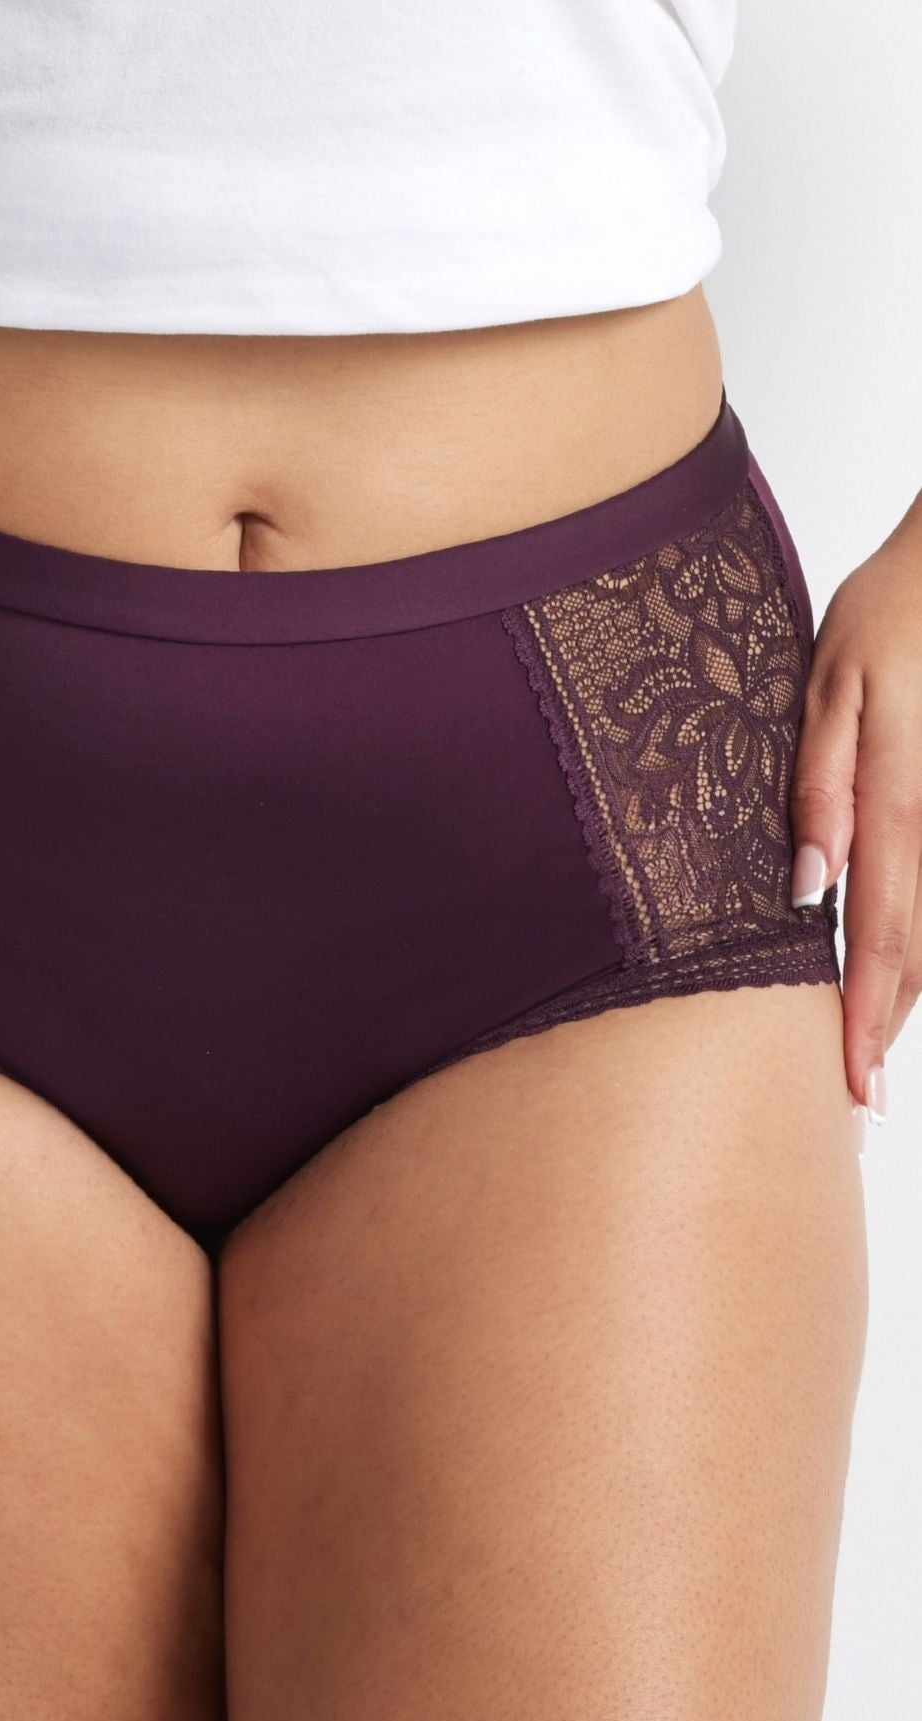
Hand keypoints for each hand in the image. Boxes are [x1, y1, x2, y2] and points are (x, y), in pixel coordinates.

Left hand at [790, 508, 921, 1121]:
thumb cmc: (891, 616)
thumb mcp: (833, 687)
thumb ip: (821, 788)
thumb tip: (809, 887)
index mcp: (899, 802)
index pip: (877, 933)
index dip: (863, 1014)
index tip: (851, 1082)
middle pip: (918, 948)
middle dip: (885, 1030)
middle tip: (862, 1104)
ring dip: (909, 996)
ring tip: (875, 1060)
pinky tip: (905, 978)